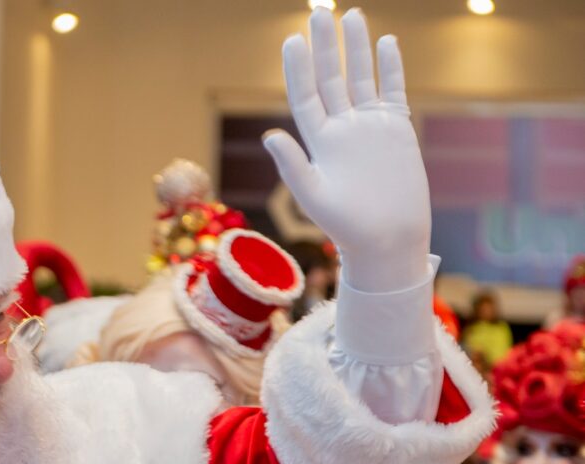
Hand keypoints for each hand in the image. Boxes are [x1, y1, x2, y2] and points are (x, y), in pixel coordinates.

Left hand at [263, 8, 430, 292]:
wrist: (388, 240)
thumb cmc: (347, 227)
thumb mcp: (314, 197)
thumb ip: (292, 166)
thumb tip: (268, 135)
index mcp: (318, 142)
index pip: (305, 95)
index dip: (298, 69)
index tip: (292, 40)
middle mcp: (341, 129)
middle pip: (331, 78)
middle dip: (325, 46)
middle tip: (319, 11)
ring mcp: (369, 127)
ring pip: (361, 78)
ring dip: (356, 48)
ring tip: (351, 15)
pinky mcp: (396, 130)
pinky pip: (392, 91)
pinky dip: (390, 67)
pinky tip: (385, 42)